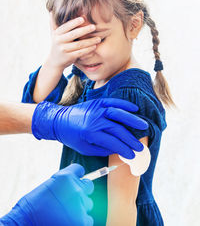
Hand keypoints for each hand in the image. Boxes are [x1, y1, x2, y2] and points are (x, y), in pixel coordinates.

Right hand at [0, 164, 93, 225]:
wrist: (25, 224)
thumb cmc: (33, 206)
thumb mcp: (48, 186)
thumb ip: (64, 183)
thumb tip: (77, 183)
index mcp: (66, 177)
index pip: (80, 170)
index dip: (77, 176)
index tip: (74, 181)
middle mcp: (76, 189)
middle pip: (88, 186)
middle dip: (81, 191)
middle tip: (71, 200)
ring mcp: (80, 206)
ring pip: (88, 203)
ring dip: (80, 207)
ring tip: (64, 213)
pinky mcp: (82, 221)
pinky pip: (88, 218)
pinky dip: (80, 221)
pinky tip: (66, 221)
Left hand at [32, 98, 148, 158]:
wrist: (59, 120)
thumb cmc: (71, 137)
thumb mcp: (85, 148)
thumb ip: (103, 149)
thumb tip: (119, 150)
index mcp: (91, 133)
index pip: (113, 142)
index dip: (124, 150)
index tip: (132, 155)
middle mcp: (95, 119)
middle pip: (118, 129)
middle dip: (130, 140)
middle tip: (139, 147)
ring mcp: (97, 109)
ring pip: (118, 114)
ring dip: (132, 120)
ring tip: (143, 126)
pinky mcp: (97, 102)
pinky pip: (113, 102)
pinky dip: (124, 105)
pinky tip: (134, 109)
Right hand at [46, 13, 100, 71]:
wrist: (55, 61)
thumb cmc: (57, 45)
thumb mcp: (53, 34)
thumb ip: (54, 24)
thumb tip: (51, 11)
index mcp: (56, 34)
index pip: (66, 27)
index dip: (74, 22)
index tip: (83, 18)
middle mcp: (59, 41)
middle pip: (73, 35)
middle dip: (84, 30)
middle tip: (94, 26)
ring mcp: (64, 50)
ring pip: (79, 44)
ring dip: (89, 41)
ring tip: (99, 38)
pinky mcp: (69, 57)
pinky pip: (80, 53)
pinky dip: (88, 50)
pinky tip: (94, 46)